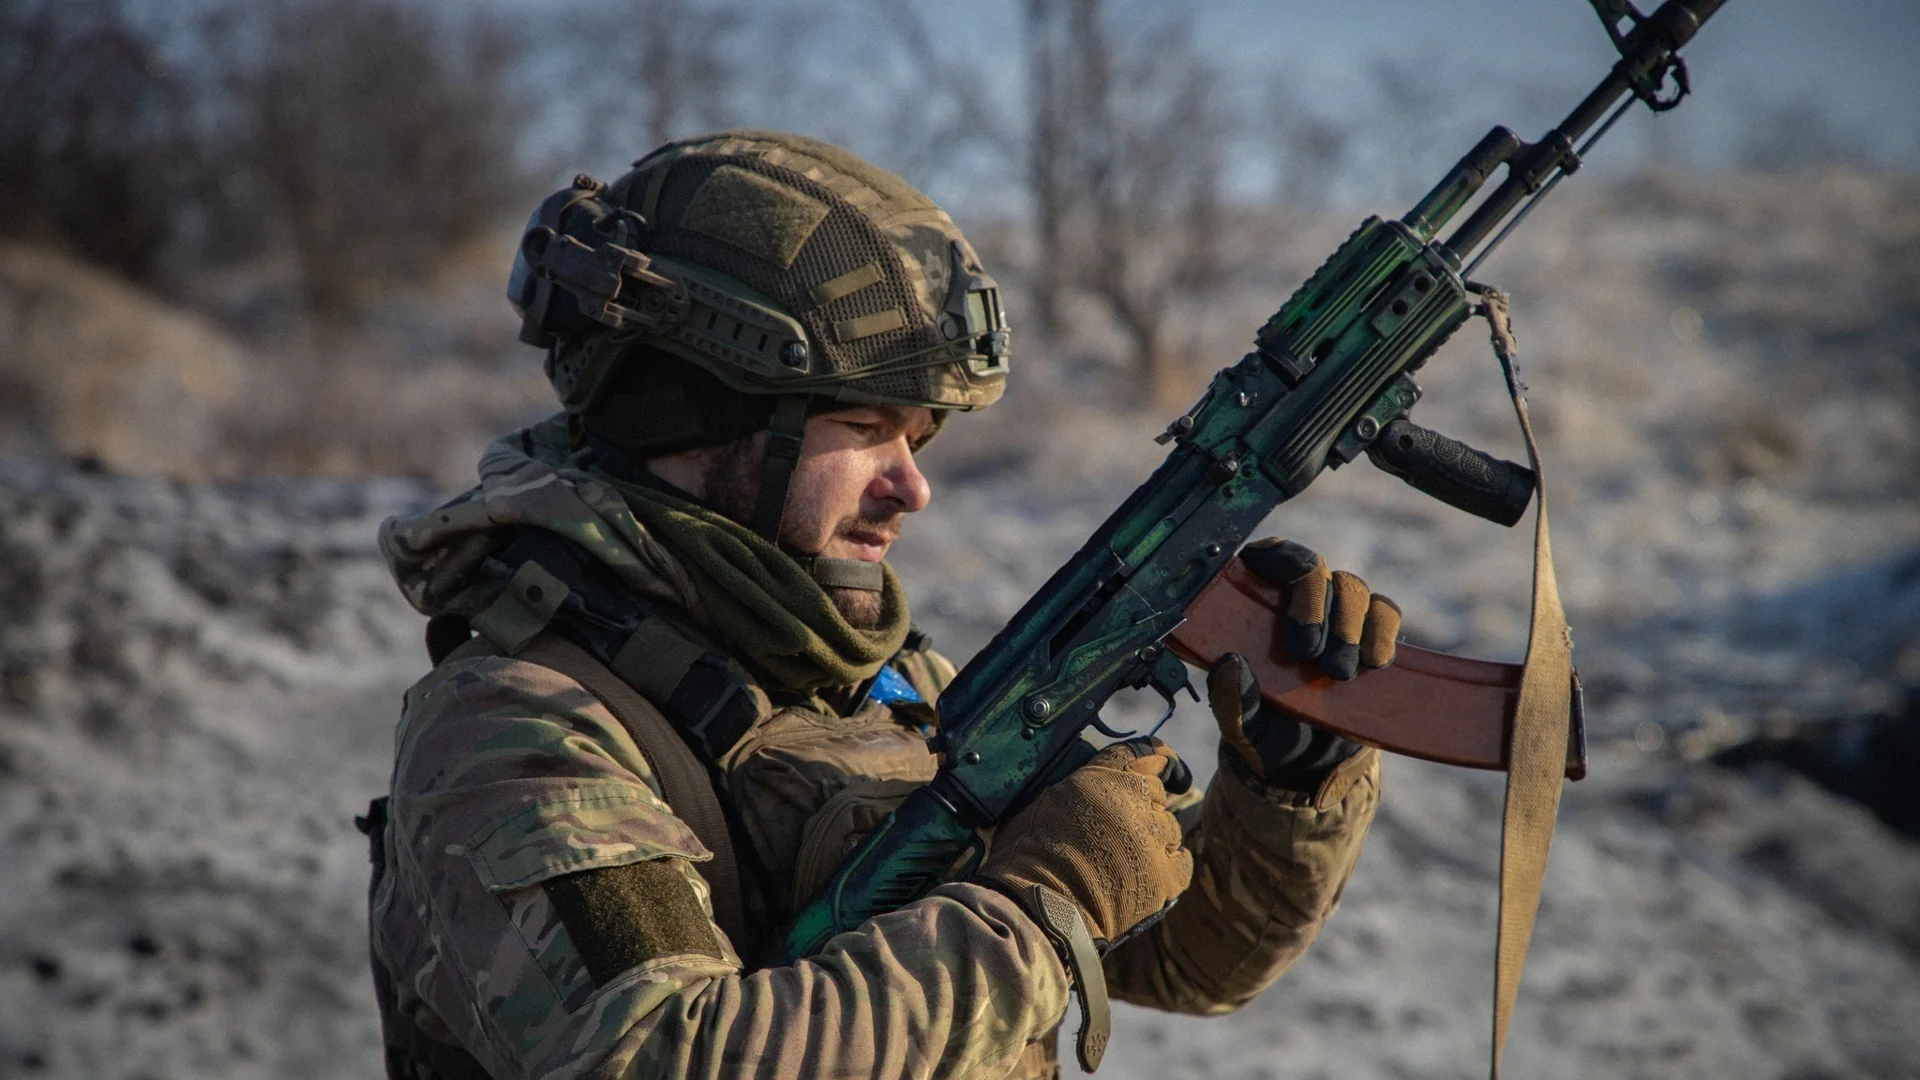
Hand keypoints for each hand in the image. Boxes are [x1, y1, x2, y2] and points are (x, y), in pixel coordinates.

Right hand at [980, 740, 1192, 946]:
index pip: (1143, 751)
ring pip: (1169, 827)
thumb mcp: (1045, 801)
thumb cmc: (1028, 856)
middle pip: (1155, 792)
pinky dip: (1172, 864)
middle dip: (1144, 805)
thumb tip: (1089, 789)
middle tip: (1122, 827)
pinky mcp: (1166, 876)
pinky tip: (1154, 872)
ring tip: (1127, 859)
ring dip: (1154, 837)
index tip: (1166, 766)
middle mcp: (1133, 799)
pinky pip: (1182, 861)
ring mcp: (1153, 838)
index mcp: (1102, 776)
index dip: (1159, 757)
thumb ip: (1078, 787)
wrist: (1040, 906)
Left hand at [1211, 538, 1399, 785]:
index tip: (1287, 606)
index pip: (1267, 555)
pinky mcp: (1371, 631)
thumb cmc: (1265, 730)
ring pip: (1353, 587)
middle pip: (1314, 566)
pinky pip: (1386, 611)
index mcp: (1252, 603)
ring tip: (1338, 674)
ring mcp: (1336, 611)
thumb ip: (1230, 699)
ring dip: (1348, 628)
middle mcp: (1296, 597)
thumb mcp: (1241, 724)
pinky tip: (1371, 665)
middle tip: (1308, 655)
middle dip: (1315, 608)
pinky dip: (1381, 634)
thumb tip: (1229, 663)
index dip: (1281, 563)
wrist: (1310, 761)